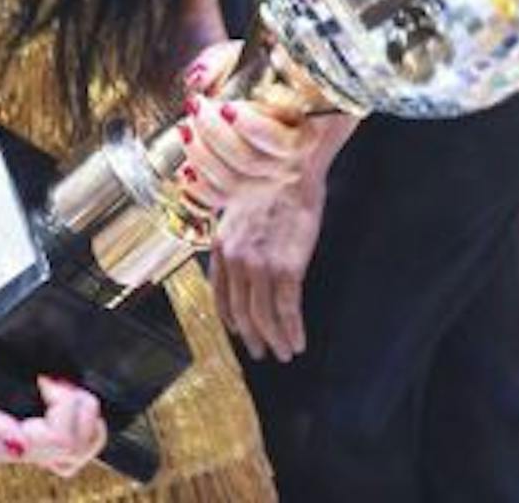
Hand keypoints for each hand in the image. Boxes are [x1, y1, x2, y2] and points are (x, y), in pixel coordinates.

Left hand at [176, 40, 307, 210]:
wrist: (236, 99)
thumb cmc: (245, 78)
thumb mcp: (237, 60)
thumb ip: (220, 62)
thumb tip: (199, 77)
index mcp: (302, 132)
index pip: (283, 142)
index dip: (253, 128)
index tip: (225, 107)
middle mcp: (288, 164)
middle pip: (251, 162)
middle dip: (215, 134)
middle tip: (195, 107)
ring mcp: (264, 185)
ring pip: (233, 185)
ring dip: (201, 155)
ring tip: (185, 128)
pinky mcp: (240, 197)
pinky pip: (217, 201)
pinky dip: (197, 186)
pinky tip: (184, 167)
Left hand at [211, 173, 323, 361]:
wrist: (289, 165)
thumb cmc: (268, 180)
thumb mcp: (238, 208)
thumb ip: (235, 236)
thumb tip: (239, 254)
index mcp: (221, 245)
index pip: (220, 295)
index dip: (230, 319)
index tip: (239, 332)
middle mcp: (236, 259)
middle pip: (241, 312)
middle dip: (252, 337)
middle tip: (262, 352)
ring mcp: (260, 265)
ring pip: (264, 317)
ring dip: (275, 340)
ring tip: (284, 353)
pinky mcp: (287, 267)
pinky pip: (288, 309)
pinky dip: (293, 331)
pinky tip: (298, 341)